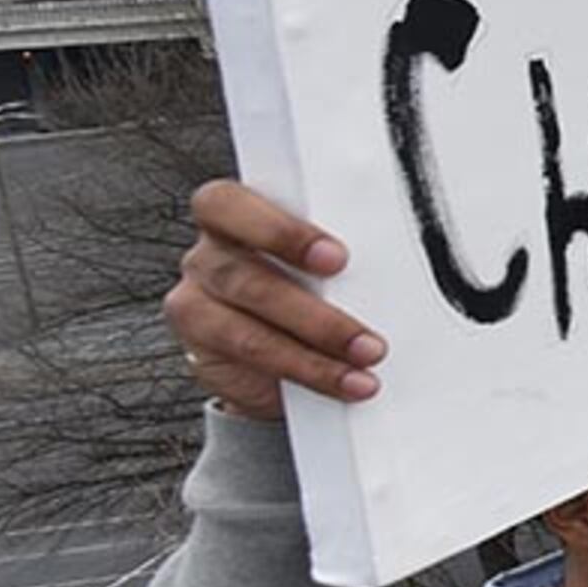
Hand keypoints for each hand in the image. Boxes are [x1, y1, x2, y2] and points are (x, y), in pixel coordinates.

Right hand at [165, 181, 382, 418]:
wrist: (281, 346)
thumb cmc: (311, 281)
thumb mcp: (323, 258)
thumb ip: (335, 254)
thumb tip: (392, 271)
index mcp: (232, 215)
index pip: (227, 205)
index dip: (279, 232)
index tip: (337, 258)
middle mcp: (208, 257)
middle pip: (241, 276)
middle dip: (310, 311)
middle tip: (362, 334)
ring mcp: (196, 305)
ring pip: (244, 330)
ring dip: (314, 352)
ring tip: (364, 360)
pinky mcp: (201, 350)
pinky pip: (250, 365)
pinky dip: (306, 373)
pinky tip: (343, 381)